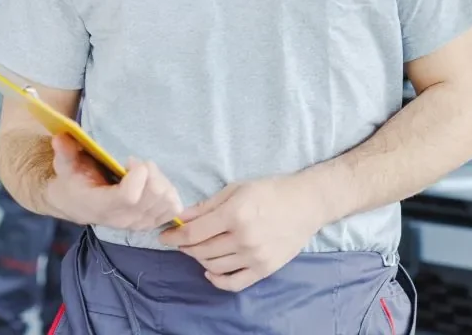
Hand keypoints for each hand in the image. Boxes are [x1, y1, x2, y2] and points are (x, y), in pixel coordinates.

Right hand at [47, 133, 182, 230]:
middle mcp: (122, 219)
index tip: (130, 160)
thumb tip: (61, 137)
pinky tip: (155, 184)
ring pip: (167, 200)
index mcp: (102, 206)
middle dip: (151, 172)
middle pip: (155, 195)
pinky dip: (170, 193)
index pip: (131, 196)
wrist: (76, 204)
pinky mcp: (150, 223)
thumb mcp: (65, 165)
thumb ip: (65, 152)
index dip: (138, 173)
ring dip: (161, 180)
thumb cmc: (73, 181)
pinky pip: (173, 208)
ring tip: (146, 174)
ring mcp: (138, 224)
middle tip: (138, 164)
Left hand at [158, 175, 325, 291]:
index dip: (174, 236)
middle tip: (181, 241)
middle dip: (185, 247)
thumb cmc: (271, 190)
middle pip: (201, 250)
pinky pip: (233, 283)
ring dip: (199, 259)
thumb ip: (206, 206)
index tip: (164, 236)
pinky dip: (217, 280)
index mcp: (235, 214)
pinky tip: (210, 270)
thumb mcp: (237, 189)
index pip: (194, 233)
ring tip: (198, 249)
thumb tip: (180, 218)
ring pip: (214, 266)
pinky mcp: (264, 269)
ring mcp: (255, 256)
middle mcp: (244, 238)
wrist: (306, 203)